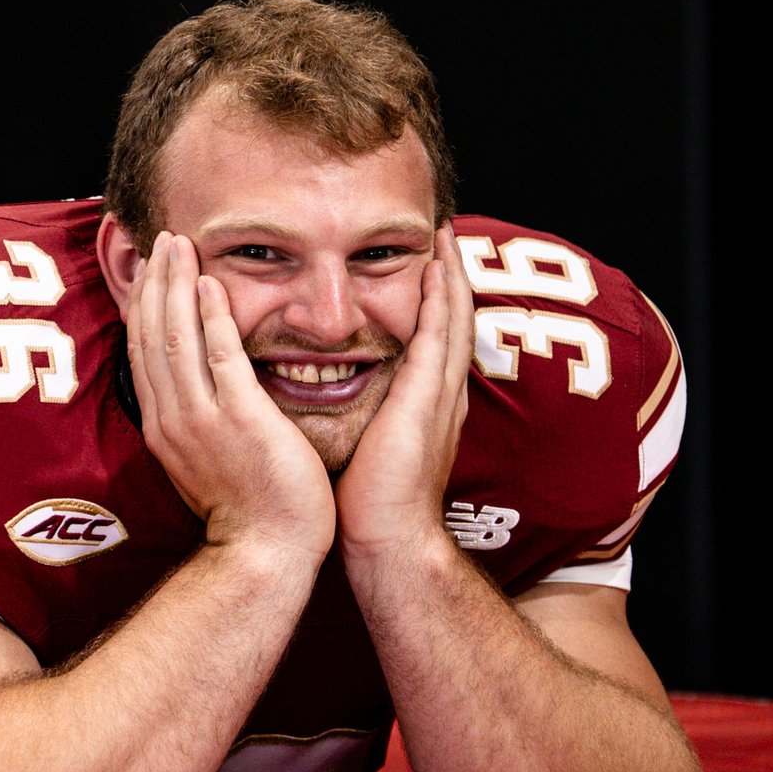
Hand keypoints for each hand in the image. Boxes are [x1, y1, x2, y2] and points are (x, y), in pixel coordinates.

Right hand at [125, 232, 335, 560]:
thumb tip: (197, 394)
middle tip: (161, 240)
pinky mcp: (238, 420)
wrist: (266, 552)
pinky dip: (211, 318)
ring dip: (176, 286)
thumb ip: (198, 421)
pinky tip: (210, 285)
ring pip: (176, 338)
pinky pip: (219, 357)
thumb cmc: (249, 511)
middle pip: (151, 335)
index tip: (151, 270)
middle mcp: (172, 417)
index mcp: (164, 425)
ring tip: (179, 246)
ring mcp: (201, 418)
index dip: (145, 305)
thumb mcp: (206, 461)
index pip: (144, 352)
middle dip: (155, 282)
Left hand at [336, 224, 473, 556]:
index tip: (421, 262)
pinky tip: (435, 269)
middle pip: (449, 320)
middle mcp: (439, 392)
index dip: (429, 300)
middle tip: (443, 232)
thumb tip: (321, 394)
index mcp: (423, 403)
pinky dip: (440, 300)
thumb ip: (358, 415)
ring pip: (451, 319)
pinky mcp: (427, 398)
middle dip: (448, 276)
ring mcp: (439, 393)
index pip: (429, 338)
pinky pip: (438, 336)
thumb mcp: (364, 444)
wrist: (388, 539)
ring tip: (444, 235)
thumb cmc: (367, 502)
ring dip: (449, 275)